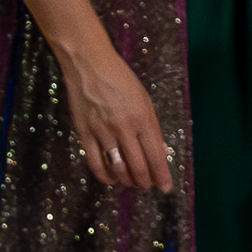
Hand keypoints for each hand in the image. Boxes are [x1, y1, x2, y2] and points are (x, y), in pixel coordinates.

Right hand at [50, 31, 173, 195]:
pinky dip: (105, 176)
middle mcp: (124, 128)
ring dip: (127, 181)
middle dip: (146, 182)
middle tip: (148, 186)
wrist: (88, 64)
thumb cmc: (120, 78)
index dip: (162, 176)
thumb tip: (160, 151)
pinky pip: (95, 163)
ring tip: (132, 183)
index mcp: (142, 118)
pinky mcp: (85, 133)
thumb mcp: (144, 99)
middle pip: (138, 167)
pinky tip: (111, 179)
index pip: (156, 156)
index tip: (166, 187)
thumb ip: (151, 126)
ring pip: (118, 168)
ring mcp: (103, 132)